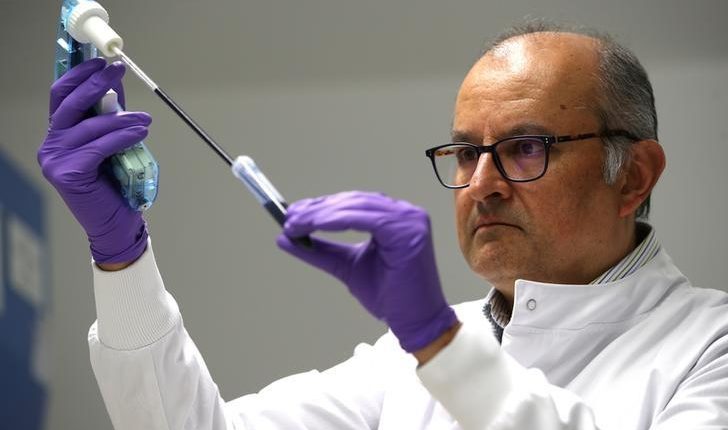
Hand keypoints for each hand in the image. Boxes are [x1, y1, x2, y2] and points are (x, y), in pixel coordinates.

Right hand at [38, 58, 151, 263]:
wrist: (116, 224)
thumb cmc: (115, 186)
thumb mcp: (112, 144)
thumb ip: (110, 118)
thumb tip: (116, 85)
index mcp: (57, 136)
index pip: (61, 96)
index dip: (80, 75)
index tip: (102, 61)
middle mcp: (51, 146)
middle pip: (71, 105)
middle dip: (97, 83)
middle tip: (118, 70)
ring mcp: (55, 161)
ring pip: (90, 127)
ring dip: (121, 118)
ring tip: (146, 118)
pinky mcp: (68, 174)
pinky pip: (100, 146)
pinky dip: (122, 136)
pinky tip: (140, 132)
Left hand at [277, 191, 457, 352]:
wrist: (415, 321)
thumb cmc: (389, 296)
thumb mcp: (347, 267)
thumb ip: (321, 251)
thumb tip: (285, 237)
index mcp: (395, 219)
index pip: (354, 203)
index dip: (321, 205)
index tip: (292, 213)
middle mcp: (406, 214)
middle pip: (353, 201)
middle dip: (317, 208)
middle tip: (288, 218)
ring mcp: (410, 220)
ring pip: (356, 206)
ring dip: (322, 213)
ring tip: (295, 224)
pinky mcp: (408, 232)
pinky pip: (366, 219)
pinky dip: (336, 220)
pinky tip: (314, 225)